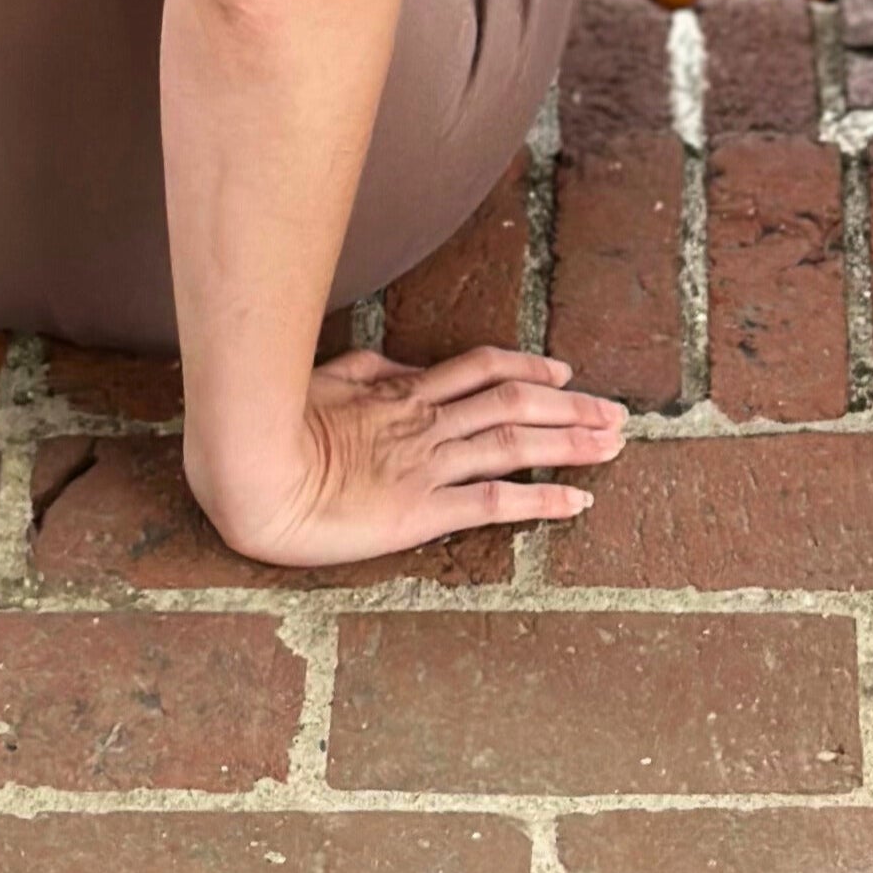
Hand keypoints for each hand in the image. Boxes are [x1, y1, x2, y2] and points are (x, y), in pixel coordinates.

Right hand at [189, 344, 625, 567]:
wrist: (253, 470)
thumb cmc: (277, 425)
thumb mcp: (327, 381)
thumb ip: (367, 370)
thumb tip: (395, 363)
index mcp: (405, 392)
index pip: (484, 370)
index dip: (530, 370)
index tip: (564, 375)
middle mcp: (428, 423)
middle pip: (518, 403)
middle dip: (573, 408)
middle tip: (619, 413)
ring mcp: (428, 464)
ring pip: (518, 442)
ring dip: (573, 443)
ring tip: (615, 445)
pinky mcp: (422, 508)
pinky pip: (494, 500)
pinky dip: (541, 499)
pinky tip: (577, 501)